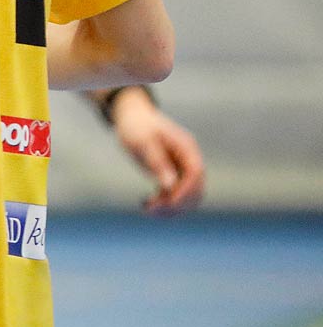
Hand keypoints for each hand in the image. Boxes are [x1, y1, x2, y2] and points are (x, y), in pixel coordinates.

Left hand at [110, 88, 205, 213]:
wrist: (131, 117)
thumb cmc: (136, 125)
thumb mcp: (143, 141)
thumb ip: (157, 161)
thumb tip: (170, 185)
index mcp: (186, 147)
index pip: (195, 173)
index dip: (186, 190)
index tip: (168, 203)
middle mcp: (188, 159)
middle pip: (195, 189)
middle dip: (176, 202)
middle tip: (151, 209)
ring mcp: (182, 168)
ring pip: (186, 196)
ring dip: (169, 207)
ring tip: (146, 209)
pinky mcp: (172, 175)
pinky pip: (174, 195)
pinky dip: (162, 203)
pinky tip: (145, 204)